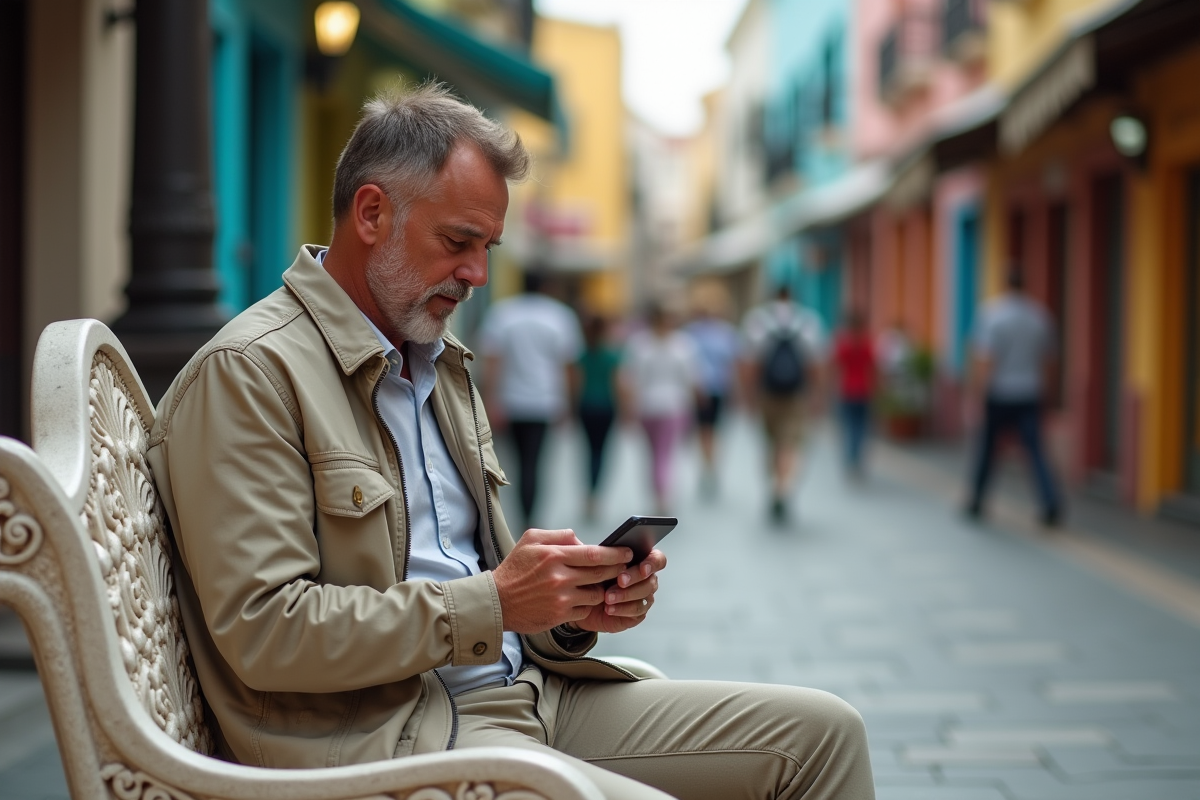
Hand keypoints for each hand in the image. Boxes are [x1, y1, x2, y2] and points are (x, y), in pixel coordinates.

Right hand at [492, 529, 632, 633]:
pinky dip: (588, 605)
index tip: (628, 552)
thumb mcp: (531, 540)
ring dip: (603, 590)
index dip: (616, 553)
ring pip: (596, 594)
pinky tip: (585, 599)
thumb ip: (559, 535)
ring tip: (604, 585)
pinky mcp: (559, 615)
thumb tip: (582, 540)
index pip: (595, 553)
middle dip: (617, 570)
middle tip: (625, 568)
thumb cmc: (515, 568)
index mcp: (554, 555)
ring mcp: (560, 598)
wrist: (497, 601)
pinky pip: (585, 610)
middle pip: (601, 573)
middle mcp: (559, 577)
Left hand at [573, 548, 666, 633]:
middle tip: (620, 581)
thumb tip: (590, 543)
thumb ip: (599, 551)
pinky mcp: (638, 614)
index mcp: (640, 561)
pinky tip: (609, 608)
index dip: (652, 563)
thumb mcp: (594, 562)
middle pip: (650, 579)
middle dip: (634, 579)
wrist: (583, 603)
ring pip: (644, 596)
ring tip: (608, 597)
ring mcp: (643, 597)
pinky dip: (622, 609)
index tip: (642, 568)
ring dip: (625, 596)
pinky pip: (636, 611)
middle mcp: (645, 579)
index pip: (657, 559)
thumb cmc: (592, 579)